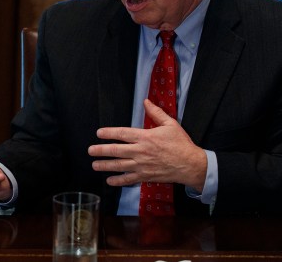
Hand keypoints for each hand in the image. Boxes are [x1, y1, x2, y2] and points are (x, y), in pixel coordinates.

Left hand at [87, 99, 206, 191]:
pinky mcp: (146, 176)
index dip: (109, 133)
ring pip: (119, 165)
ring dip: (105, 165)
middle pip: (116, 150)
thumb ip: (156, 113)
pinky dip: (118, 181)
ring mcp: (142, 165)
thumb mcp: (171, 124)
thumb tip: (146, 101)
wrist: (191, 164)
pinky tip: (109, 180)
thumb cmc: (181, 143)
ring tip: (94, 165)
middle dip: (101, 150)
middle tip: (90, 150)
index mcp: (145, 137)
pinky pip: (129, 179)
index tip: (99, 133)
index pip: (122, 133)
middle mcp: (141, 151)